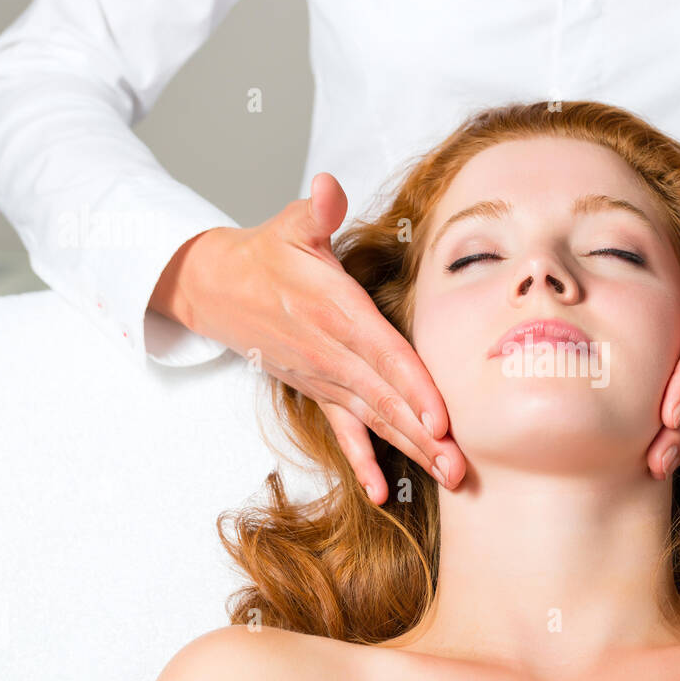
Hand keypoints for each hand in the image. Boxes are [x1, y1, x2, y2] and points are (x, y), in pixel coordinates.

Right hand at [149, 172, 465, 503]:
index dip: (414, 387)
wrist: (218, 288)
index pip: (385, 354)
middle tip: (461, 468)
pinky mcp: (319, 390)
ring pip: (376, 420)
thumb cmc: (267, 256)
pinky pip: (345, 431)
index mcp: (336, 312)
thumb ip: (316, 211)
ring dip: (412, 451)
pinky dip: (363, 462)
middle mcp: (334, 353)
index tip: (441, 418)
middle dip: (426, 435)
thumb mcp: (291, 225)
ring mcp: (326, 377)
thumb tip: (328, 188)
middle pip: (388, 399)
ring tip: (447, 477)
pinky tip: (382, 493)